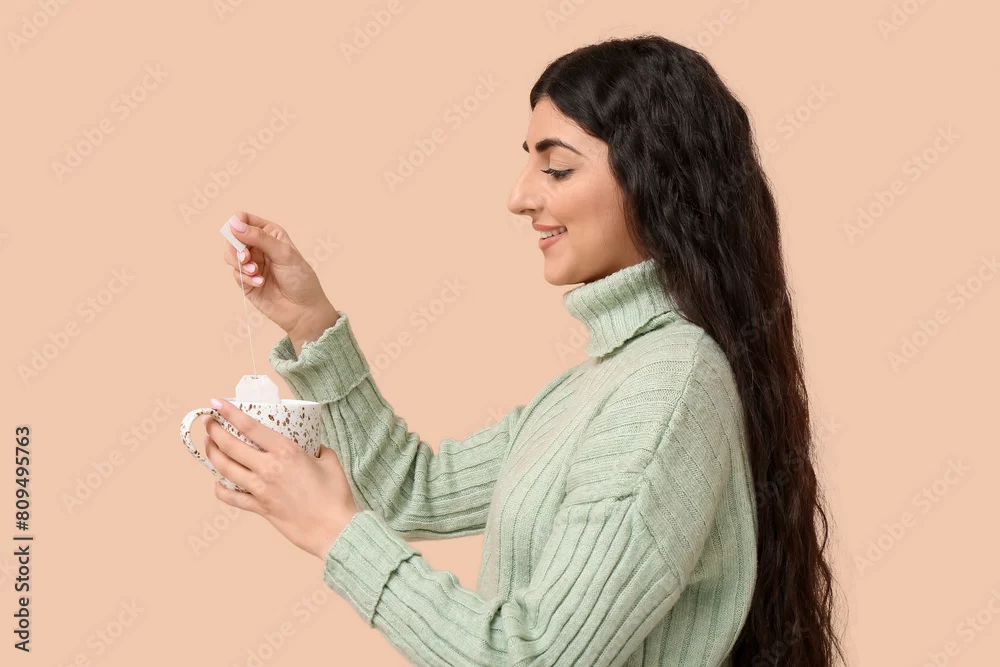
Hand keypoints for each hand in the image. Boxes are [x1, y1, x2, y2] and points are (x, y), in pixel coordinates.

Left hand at [203, 398, 359, 559]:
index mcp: (286, 451)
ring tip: (208, 443)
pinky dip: (221, 491)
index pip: (250, 427)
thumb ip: (317, 449)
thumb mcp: (330, 461)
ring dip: (213, 454)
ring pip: (226, 469)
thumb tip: (312, 446)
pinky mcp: (260, 508)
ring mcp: (262, 489)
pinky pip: (233, 499)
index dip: (230, 412)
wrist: (335, 529)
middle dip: (215, 430)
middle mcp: (269, 468)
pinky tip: (216, 484)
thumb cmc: (336, 495)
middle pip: (231, 446)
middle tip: (208, 422)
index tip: (216, 402)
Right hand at [221, 211, 337, 344]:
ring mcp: (252, 264)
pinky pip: (235, 274)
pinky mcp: (246, 282)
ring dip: (240, 263)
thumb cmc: (300, 279)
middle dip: (236, 247)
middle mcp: (259, 247)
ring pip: (230, 255)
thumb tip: (235, 224)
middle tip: (246, 257)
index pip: (245, 220)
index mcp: (270, 234)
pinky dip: (245, 278)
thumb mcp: (284, 253)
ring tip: (255, 271)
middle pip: (233, 237)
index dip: (237, 224)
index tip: (237, 232)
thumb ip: (260, 238)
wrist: (304, 310)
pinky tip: (260, 283)